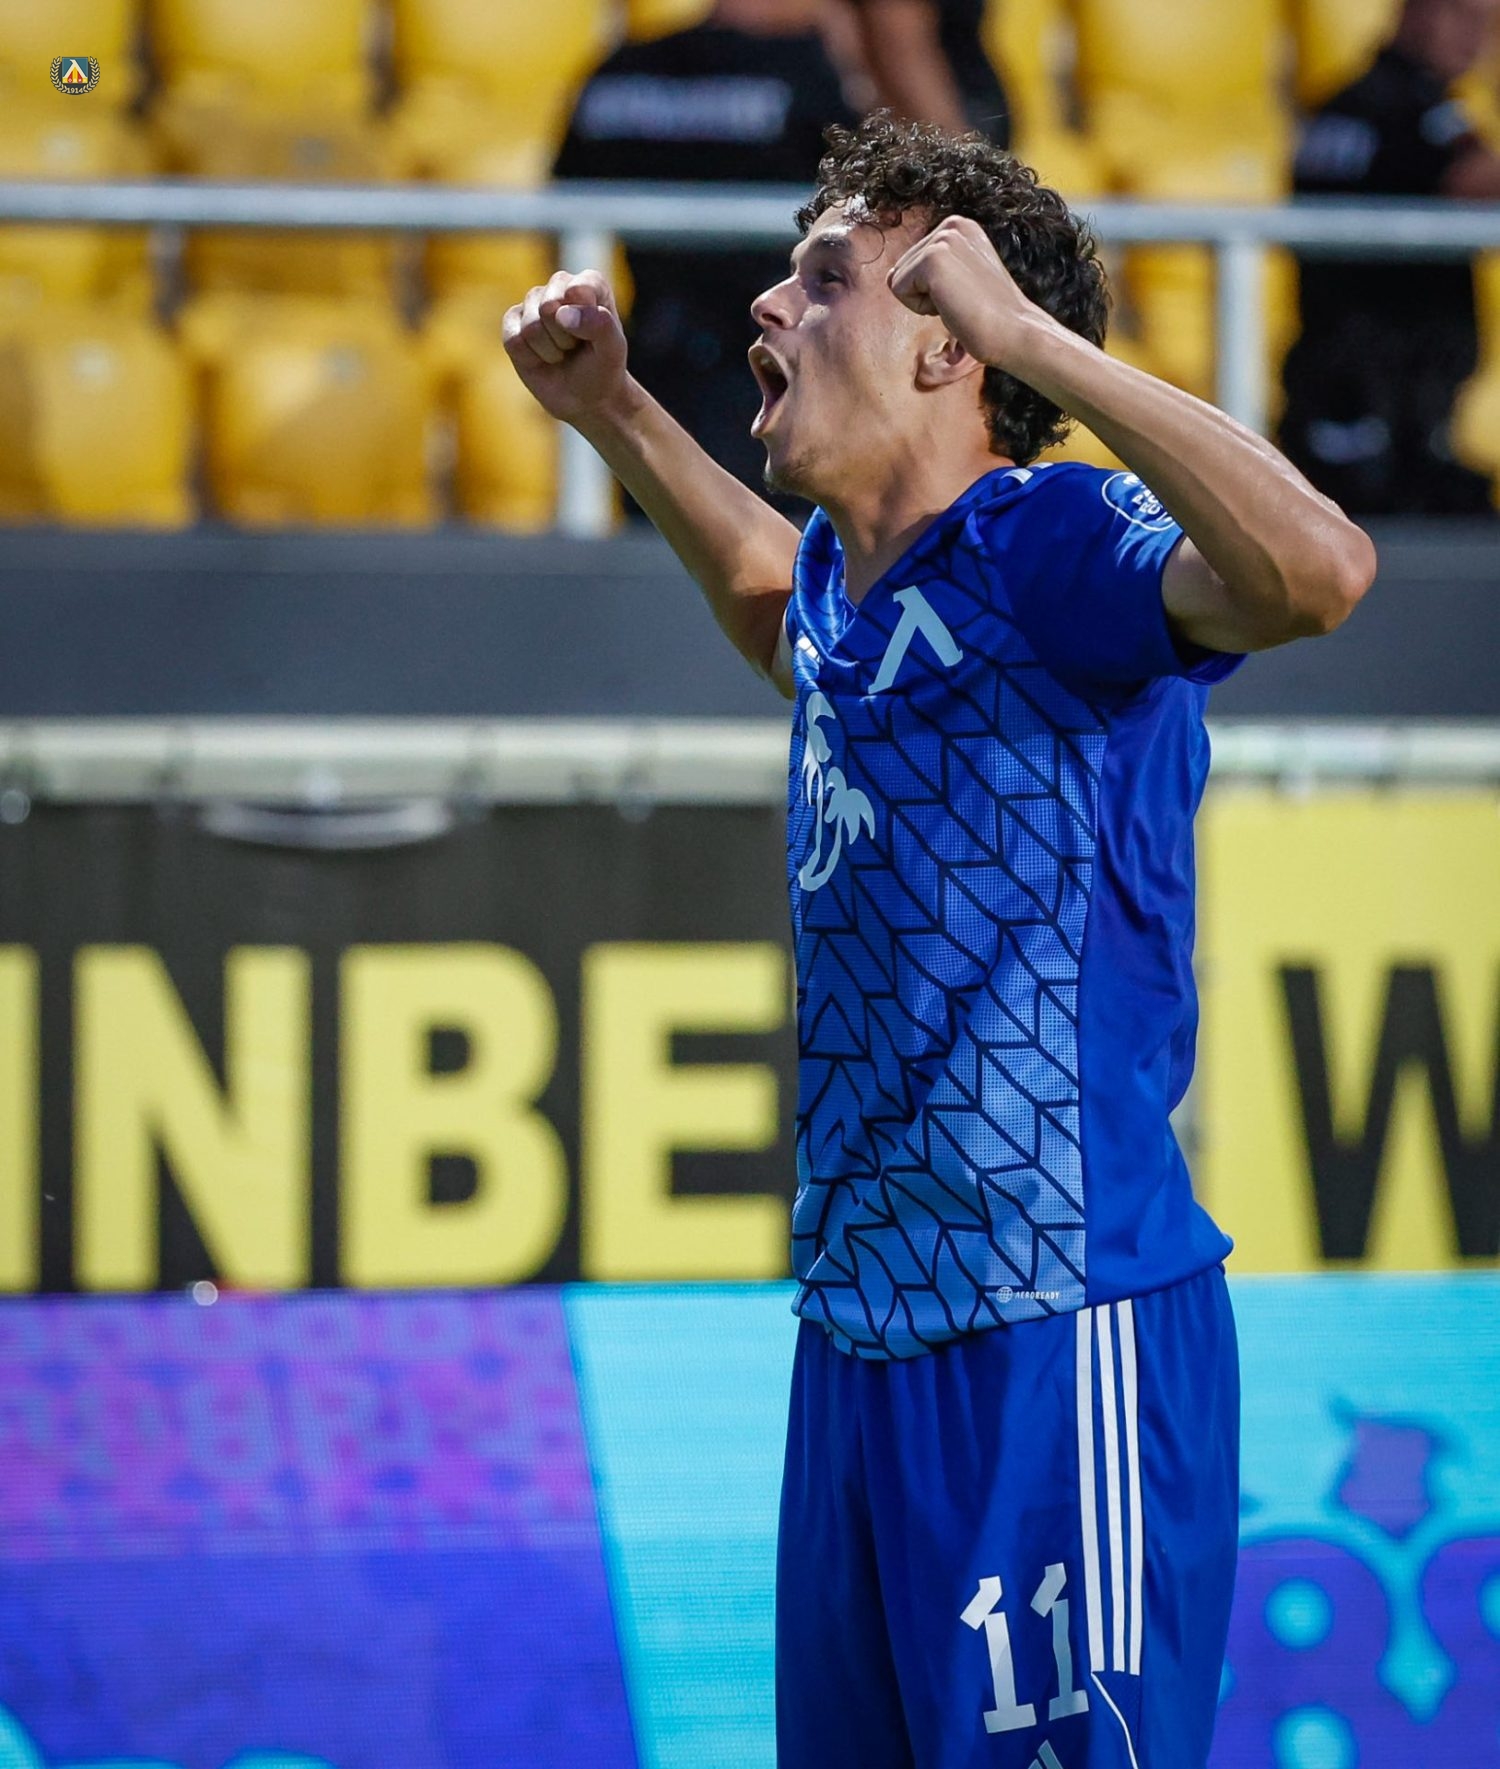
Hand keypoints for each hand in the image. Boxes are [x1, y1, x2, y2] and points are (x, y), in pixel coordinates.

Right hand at [503, 269, 630, 427]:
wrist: (586, 398)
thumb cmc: (602, 369)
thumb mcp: (613, 350)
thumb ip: (599, 325)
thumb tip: (560, 313)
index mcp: (589, 283)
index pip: (578, 289)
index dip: (584, 319)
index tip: (594, 337)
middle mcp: (559, 286)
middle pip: (548, 306)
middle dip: (564, 338)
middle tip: (576, 347)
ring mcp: (533, 303)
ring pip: (531, 326)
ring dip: (550, 351)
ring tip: (562, 354)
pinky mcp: (513, 323)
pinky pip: (514, 340)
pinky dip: (531, 358)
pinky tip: (543, 358)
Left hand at [886, 215, 1053, 374]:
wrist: (1014, 331)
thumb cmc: (989, 316)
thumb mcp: (958, 282)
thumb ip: (925, 272)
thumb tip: (889, 276)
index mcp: (959, 226)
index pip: (913, 261)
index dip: (932, 289)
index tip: (965, 293)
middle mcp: (952, 224)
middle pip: (902, 267)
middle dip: (925, 294)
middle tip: (962, 301)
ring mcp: (943, 238)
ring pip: (898, 280)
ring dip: (924, 303)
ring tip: (959, 302)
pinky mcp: (933, 258)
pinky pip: (898, 290)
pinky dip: (921, 307)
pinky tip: (952, 306)